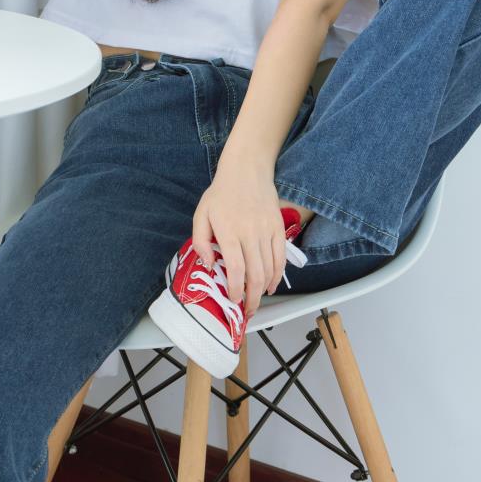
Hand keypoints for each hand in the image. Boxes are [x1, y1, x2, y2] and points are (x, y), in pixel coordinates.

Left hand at [191, 154, 288, 322]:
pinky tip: (272, 285)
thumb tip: (209, 265)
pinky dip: (278, 275)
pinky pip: (280, 257)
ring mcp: (267, 231)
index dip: (236, 290)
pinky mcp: (279, 229)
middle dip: (252, 298)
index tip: (233, 301)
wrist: (247, 171)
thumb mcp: (201, 215)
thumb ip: (200, 242)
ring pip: (270, 269)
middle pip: (256, 274)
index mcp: (229, 232)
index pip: (236, 269)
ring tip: (257, 300)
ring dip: (265, 289)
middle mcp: (250, 234)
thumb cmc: (221, 194)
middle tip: (247, 310)